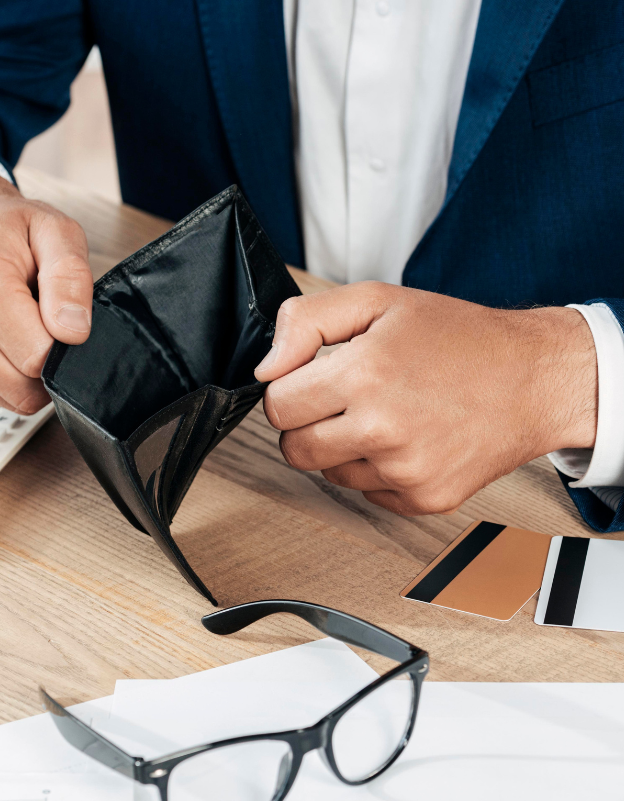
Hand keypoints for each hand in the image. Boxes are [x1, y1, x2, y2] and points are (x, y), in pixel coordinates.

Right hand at [0, 166, 92, 411]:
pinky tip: (3, 340)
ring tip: (23, 328)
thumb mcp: (54, 230)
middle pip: (22, 387)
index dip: (63, 344)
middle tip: (46, 325)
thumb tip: (74, 332)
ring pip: (9, 399)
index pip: (36, 355)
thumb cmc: (7, 230)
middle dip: (48, 364)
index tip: (60, 315)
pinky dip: (7, 378)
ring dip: (29, 373)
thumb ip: (71, 277)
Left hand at [255, 282, 597, 515]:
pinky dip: (376, 469)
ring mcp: (404, 470)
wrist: (533, 380)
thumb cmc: (459, 338)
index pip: (277, 406)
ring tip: (382, 415)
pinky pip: (367, 492)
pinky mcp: (423, 498)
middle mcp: (382, 429)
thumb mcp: (379, 301)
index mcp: (365, 375)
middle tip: (341, 399)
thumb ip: (307, 323)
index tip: (311, 380)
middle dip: (306, 422)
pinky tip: (407, 439)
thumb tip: (267, 368)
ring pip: (328, 473)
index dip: (288, 389)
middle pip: (294, 448)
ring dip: (341, 447)